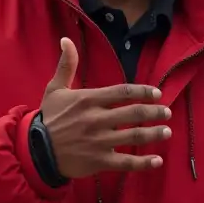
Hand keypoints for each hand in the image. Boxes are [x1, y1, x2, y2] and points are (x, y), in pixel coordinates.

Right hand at [40, 38, 171, 178]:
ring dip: (154, 133)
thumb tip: (66, 39)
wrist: (36, 150)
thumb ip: (66, 65)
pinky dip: (143, 163)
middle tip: (167, 112)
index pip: (122, 92)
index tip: (157, 93)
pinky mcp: (99, 161)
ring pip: (133, 136)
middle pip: (133, 113)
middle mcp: (96, 119)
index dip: (143, 92)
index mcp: (88, 100)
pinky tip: (157, 160)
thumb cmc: (49, 118)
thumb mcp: (55, 89)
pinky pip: (126, 162)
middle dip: (154, 112)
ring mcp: (99, 142)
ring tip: (167, 131)